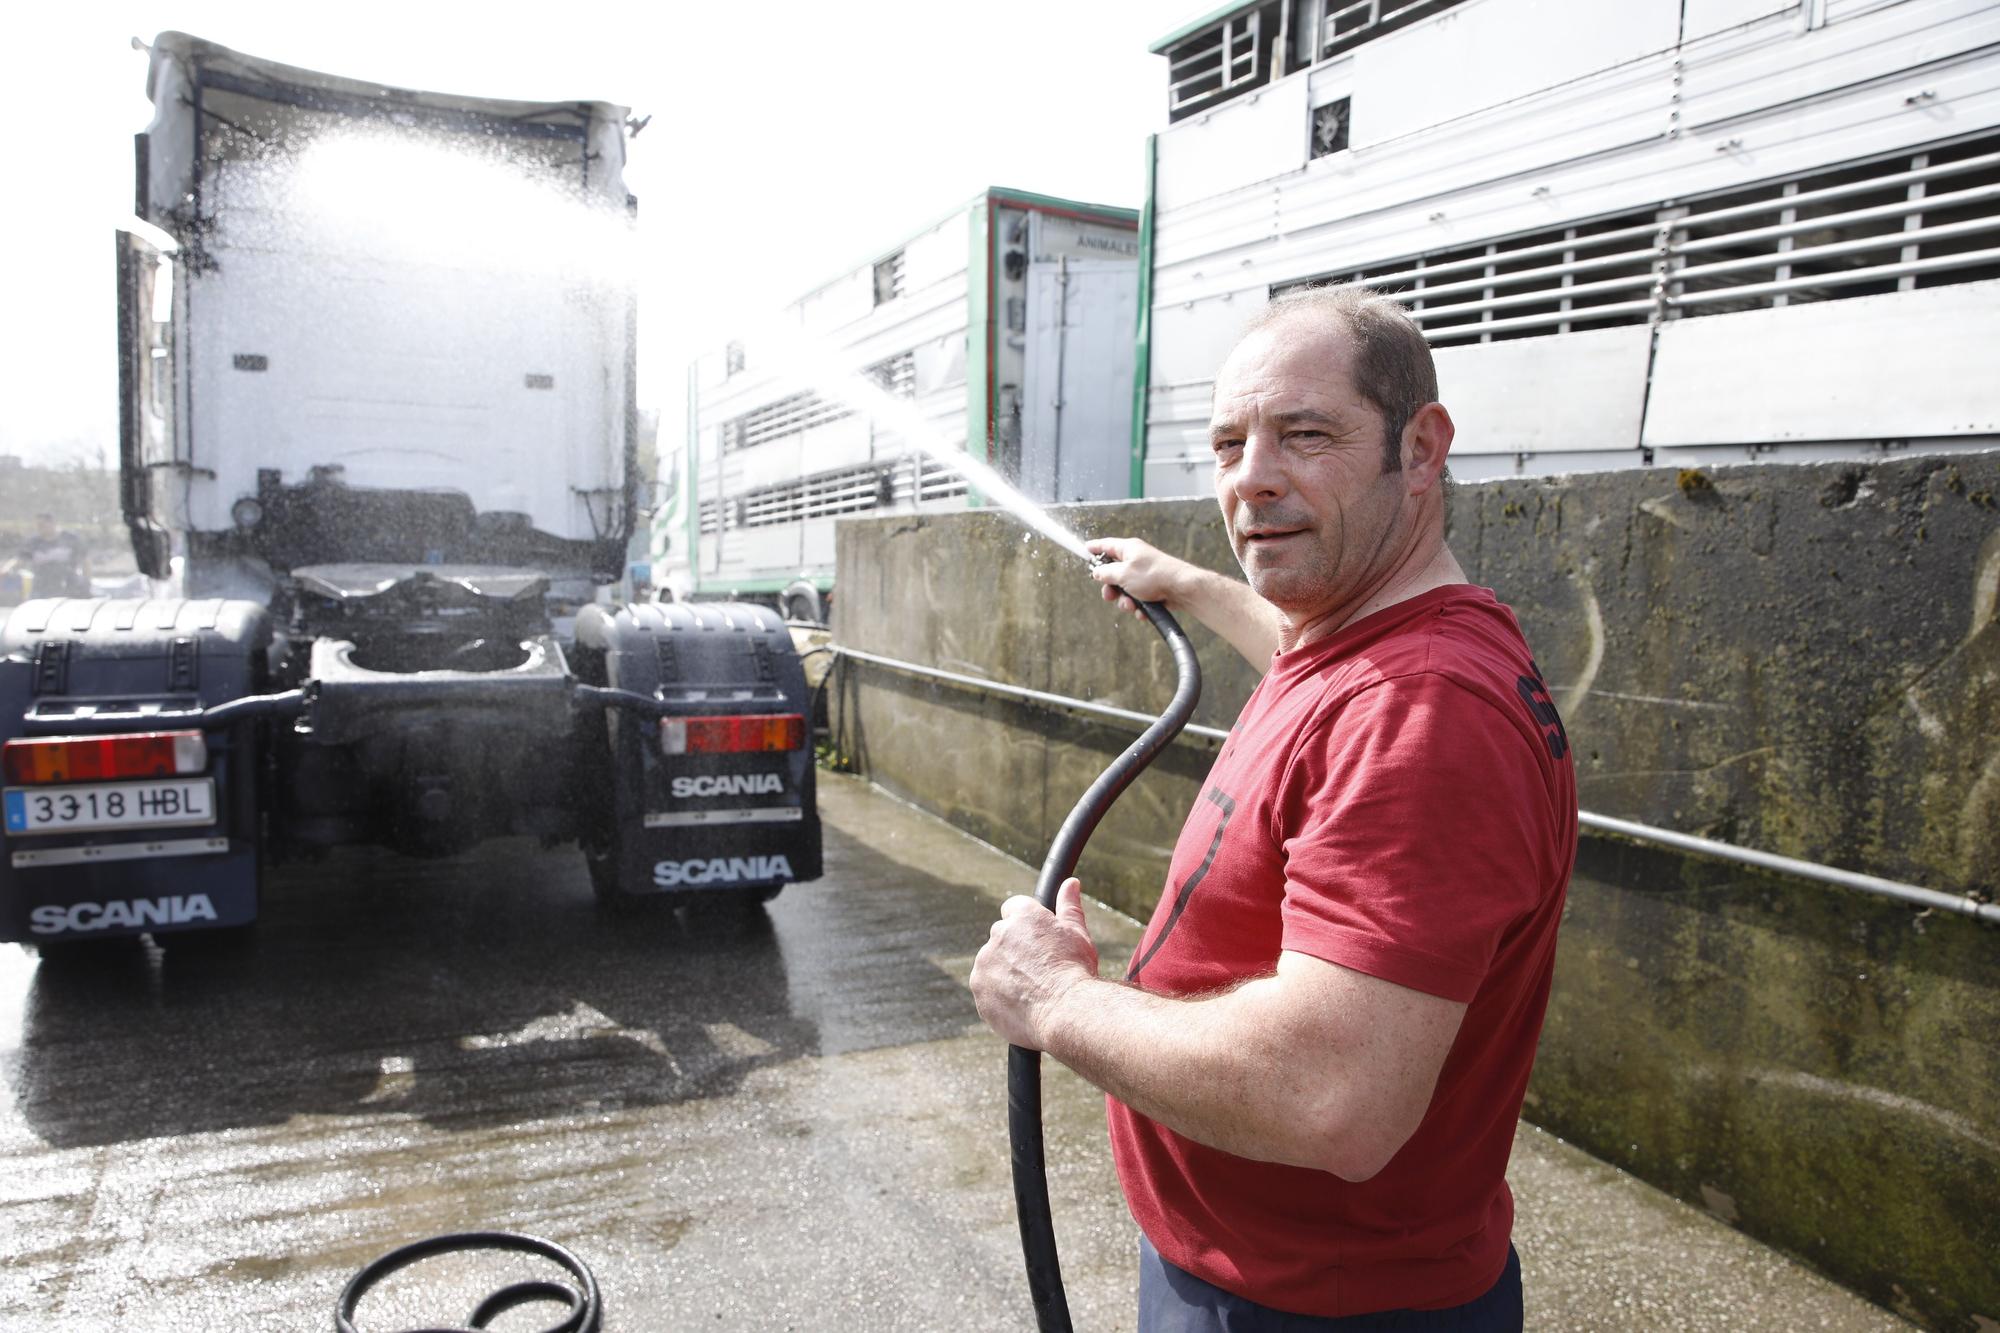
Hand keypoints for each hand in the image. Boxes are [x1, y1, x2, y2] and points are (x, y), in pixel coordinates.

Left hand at [971, 878, 1099, 1049]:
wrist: (1065, 1011)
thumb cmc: (1075, 971)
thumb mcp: (1078, 934)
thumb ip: (1069, 906)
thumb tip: (1070, 883)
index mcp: (1023, 915)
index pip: (1013, 908)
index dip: (1026, 925)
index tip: (1036, 942)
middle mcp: (999, 933)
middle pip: (1001, 937)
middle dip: (1014, 951)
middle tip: (1038, 971)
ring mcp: (985, 961)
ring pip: (991, 964)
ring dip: (1005, 973)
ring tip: (1032, 992)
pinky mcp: (979, 988)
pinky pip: (986, 989)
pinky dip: (998, 996)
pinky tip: (1021, 1005)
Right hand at [1086, 537, 1185, 618]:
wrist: (1181, 589)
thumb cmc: (1153, 576)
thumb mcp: (1122, 574)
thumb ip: (1105, 573)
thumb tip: (1096, 572)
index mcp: (1128, 549)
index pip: (1106, 545)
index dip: (1094, 548)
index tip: (1084, 550)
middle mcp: (1136, 560)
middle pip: (1112, 573)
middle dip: (1110, 588)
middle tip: (1110, 595)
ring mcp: (1144, 575)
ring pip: (1124, 590)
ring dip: (1124, 601)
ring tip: (1131, 605)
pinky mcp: (1152, 589)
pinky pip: (1137, 599)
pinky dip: (1137, 606)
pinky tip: (1143, 611)